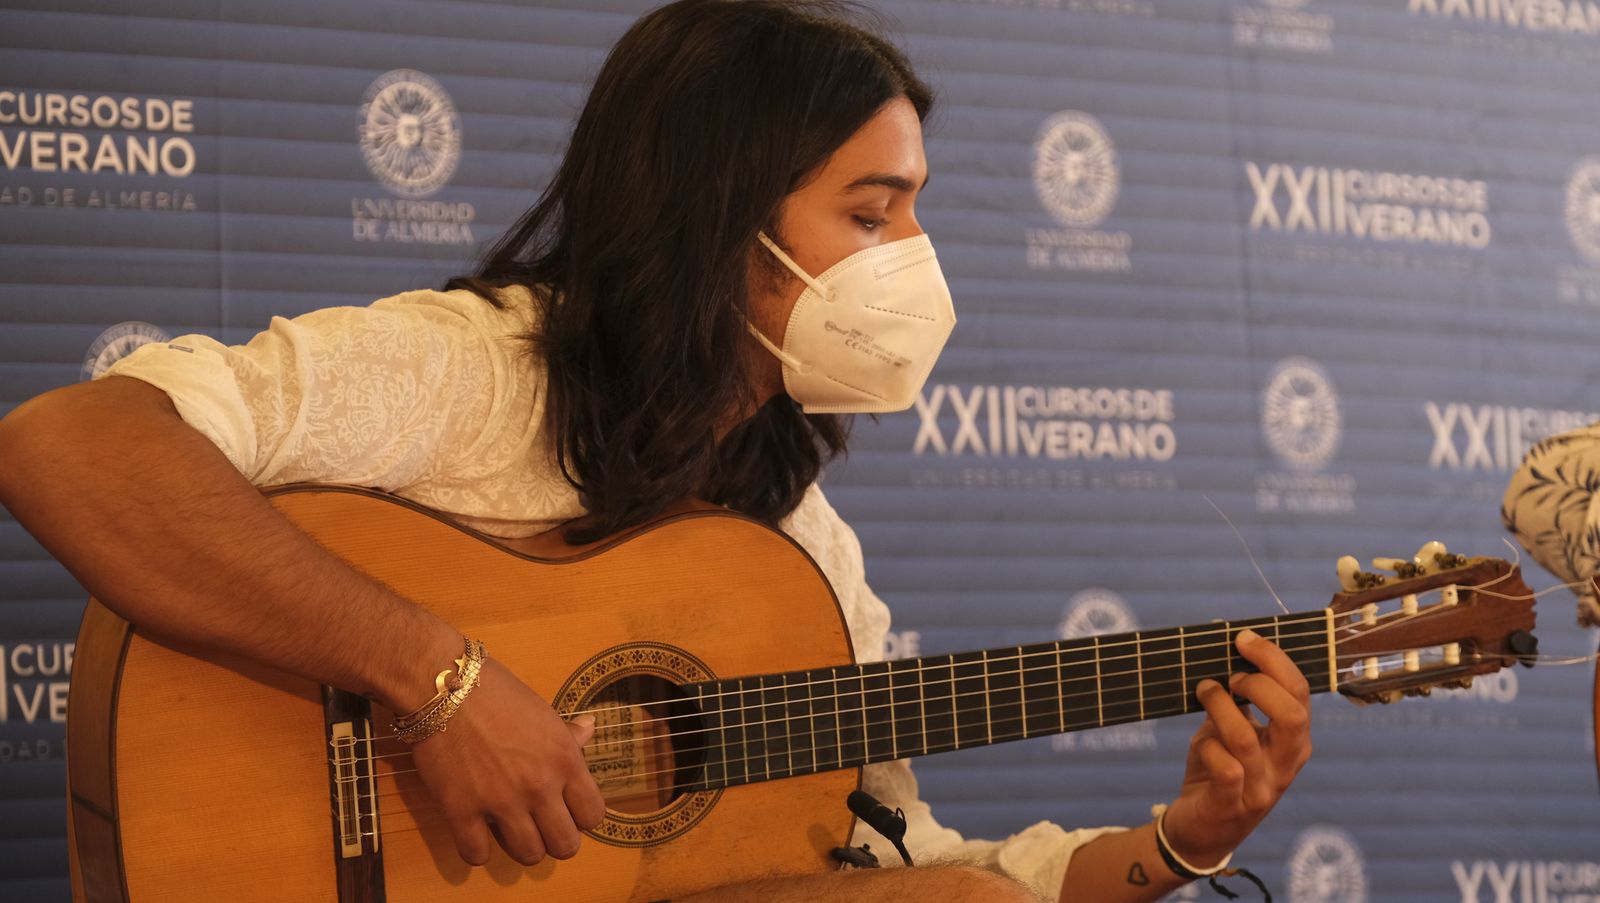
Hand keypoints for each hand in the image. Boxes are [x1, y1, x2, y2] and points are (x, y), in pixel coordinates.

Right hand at [409, 657, 606, 865]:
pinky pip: (476, 855)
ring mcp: (500, 800)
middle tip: (540, 827)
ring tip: (510, 830)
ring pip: (528, 856)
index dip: (580, 817)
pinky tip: (475, 832)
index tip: (565, 810)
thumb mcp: (544, 713)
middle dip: (555, 841)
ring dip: (521, 847)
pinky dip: (476, 849)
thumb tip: (589, 729)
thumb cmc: (497, 694)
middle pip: (565, 846)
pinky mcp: (460, 809)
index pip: (593, 815)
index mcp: (565, 760)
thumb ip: (568, 734)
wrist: (446, 685)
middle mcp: (539, 785)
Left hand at [1161, 629, 1311, 866]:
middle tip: (1231, 675)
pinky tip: (1200, 742)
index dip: (1273, 660)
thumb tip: (1224, 644)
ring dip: (1220, 707)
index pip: (1299, 693)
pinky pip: (1226, 769)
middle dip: (1259, 683)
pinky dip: (1208, 746)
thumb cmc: (1218, 771)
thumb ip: (1234, 698)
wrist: (1199, 830)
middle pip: (1292, 715)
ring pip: (1247, 738)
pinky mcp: (1232, 806)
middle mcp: (1286, 764)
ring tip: (1205, 691)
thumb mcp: (1230, 730)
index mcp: (1293, 741)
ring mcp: (1262, 788)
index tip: (1243, 639)